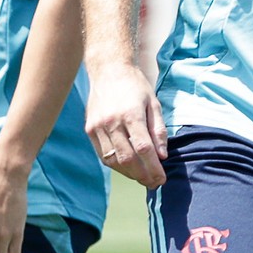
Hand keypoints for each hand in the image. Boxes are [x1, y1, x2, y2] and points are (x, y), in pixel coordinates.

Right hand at [85, 60, 168, 189]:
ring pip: (113, 161)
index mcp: (131, 114)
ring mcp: (98, 127)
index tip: (162, 179)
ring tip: (143, 178)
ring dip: (129, 174)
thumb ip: (158, 130)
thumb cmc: (135, 86)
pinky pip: (103, 155)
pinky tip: (128, 168)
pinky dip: (116, 165)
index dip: (153, 168)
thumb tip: (162, 156)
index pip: (144, 149)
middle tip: (154, 183)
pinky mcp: (90, 129)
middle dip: (143, 175)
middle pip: (128, 159)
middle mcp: (112, 122)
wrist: (108, 70)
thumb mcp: (154, 104)